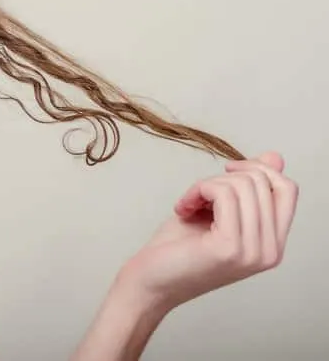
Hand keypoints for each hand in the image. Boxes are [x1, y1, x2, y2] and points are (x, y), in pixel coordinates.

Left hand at [115, 151, 298, 312]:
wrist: (151, 282)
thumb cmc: (178, 248)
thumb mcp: (217, 211)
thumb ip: (247, 189)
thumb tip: (274, 157)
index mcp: (272, 243)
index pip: (288, 190)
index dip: (258, 169)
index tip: (227, 171)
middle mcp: (270, 251)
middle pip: (262, 182)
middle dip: (224, 177)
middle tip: (199, 194)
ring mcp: (252, 251)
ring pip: (242, 185)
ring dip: (206, 185)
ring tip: (189, 203)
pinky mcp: (229, 247)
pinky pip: (223, 194)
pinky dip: (197, 191)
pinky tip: (183, 208)